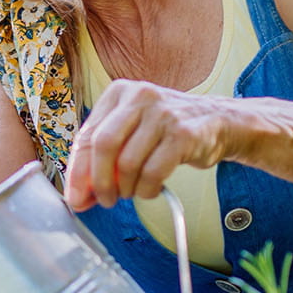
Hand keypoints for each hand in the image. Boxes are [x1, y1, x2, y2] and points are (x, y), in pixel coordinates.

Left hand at [65, 80, 232, 210]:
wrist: (216, 121)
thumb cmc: (166, 129)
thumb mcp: (131, 130)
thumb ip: (103, 157)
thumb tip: (79, 195)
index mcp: (119, 93)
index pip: (87, 135)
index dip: (77, 171)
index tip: (75, 197)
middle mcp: (140, 97)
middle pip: (103, 145)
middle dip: (99, 181)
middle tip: (104, 200)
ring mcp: (163, 114)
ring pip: (128, 163)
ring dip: (126, 188)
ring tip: (131, 192)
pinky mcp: (183, 134)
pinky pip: (153, 172)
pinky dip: (146, 189)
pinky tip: (149, 189)